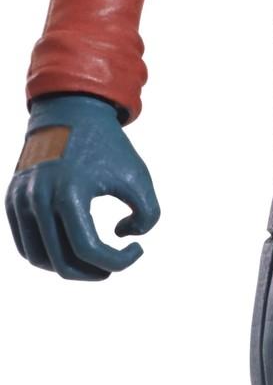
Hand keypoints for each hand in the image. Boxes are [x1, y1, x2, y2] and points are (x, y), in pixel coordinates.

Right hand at [6, 92, 159, 278]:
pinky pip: (25, 244)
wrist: (70, 112)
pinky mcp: (12, 199)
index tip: (138, 249)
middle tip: (112, 263)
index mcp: (69, 192)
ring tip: (93, 258)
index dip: (119, 262)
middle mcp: (38, 198)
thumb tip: (122, 237)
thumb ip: (148, 215)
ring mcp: (20, 200)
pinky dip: (48, 255)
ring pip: (39, 259)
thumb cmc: (108, 146)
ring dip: (70, 268)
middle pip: (62, 264)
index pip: (89, 251)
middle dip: (95, 272)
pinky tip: (72, 247)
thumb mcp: (138, 176)